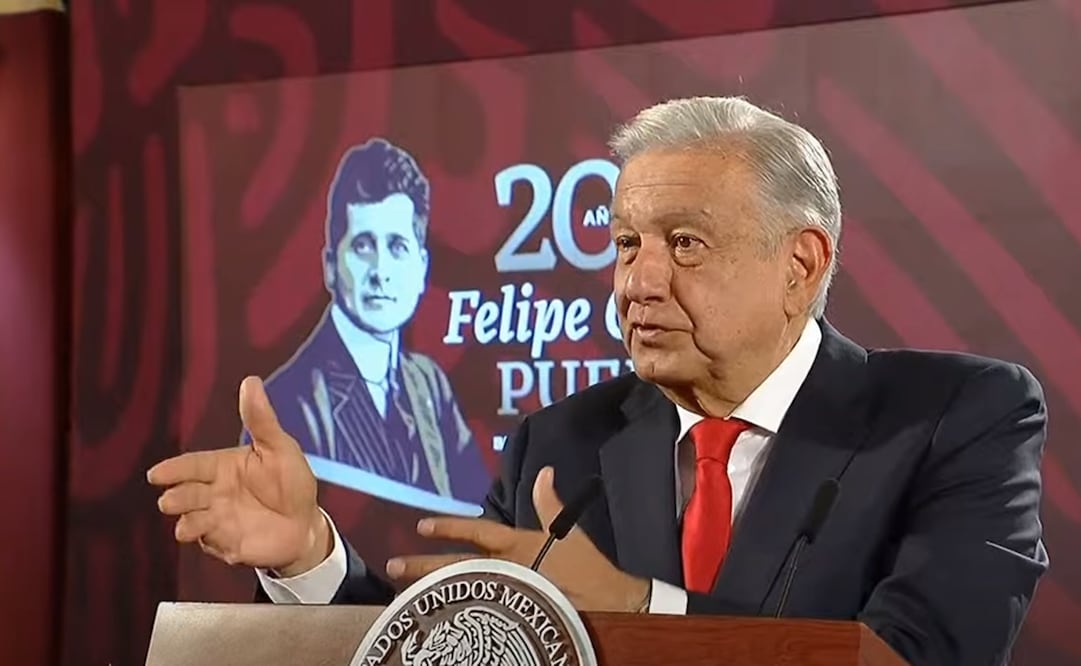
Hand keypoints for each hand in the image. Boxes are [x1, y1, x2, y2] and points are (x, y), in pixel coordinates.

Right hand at [147, 376, 330, 575]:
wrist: (306, 525)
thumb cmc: (292, 482)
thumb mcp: (280, 448)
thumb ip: (261, 420)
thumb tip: (250, 382)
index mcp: (223, 467)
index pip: (192, 465)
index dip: (173, 469)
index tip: (156, 474)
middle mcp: (214, 493)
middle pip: (185, 494)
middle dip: (176, 498)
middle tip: (171, 501)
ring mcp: (217, 520)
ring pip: (190, 520)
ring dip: (187, 522)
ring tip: (189, 525)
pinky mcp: (224, 543)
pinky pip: (208, 542)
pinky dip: (207, 540)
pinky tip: (214, 537)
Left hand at [386, 467, 650, 612]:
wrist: (612, 605)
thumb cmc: (590, 567)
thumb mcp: (569, 531)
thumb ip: (550, 503)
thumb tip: (544, 471)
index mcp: (519, 545)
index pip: (477, 532)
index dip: (448, 527)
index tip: (420, 526)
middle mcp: (508, 569)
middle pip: (457, 565)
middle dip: (424, 565)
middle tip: (393, 565)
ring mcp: (508, 594)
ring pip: (460, 590)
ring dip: (431, 590)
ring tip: (402, 593)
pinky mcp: (513, 616)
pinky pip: (477, 614)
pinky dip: (455, 613)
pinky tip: (435, 617)